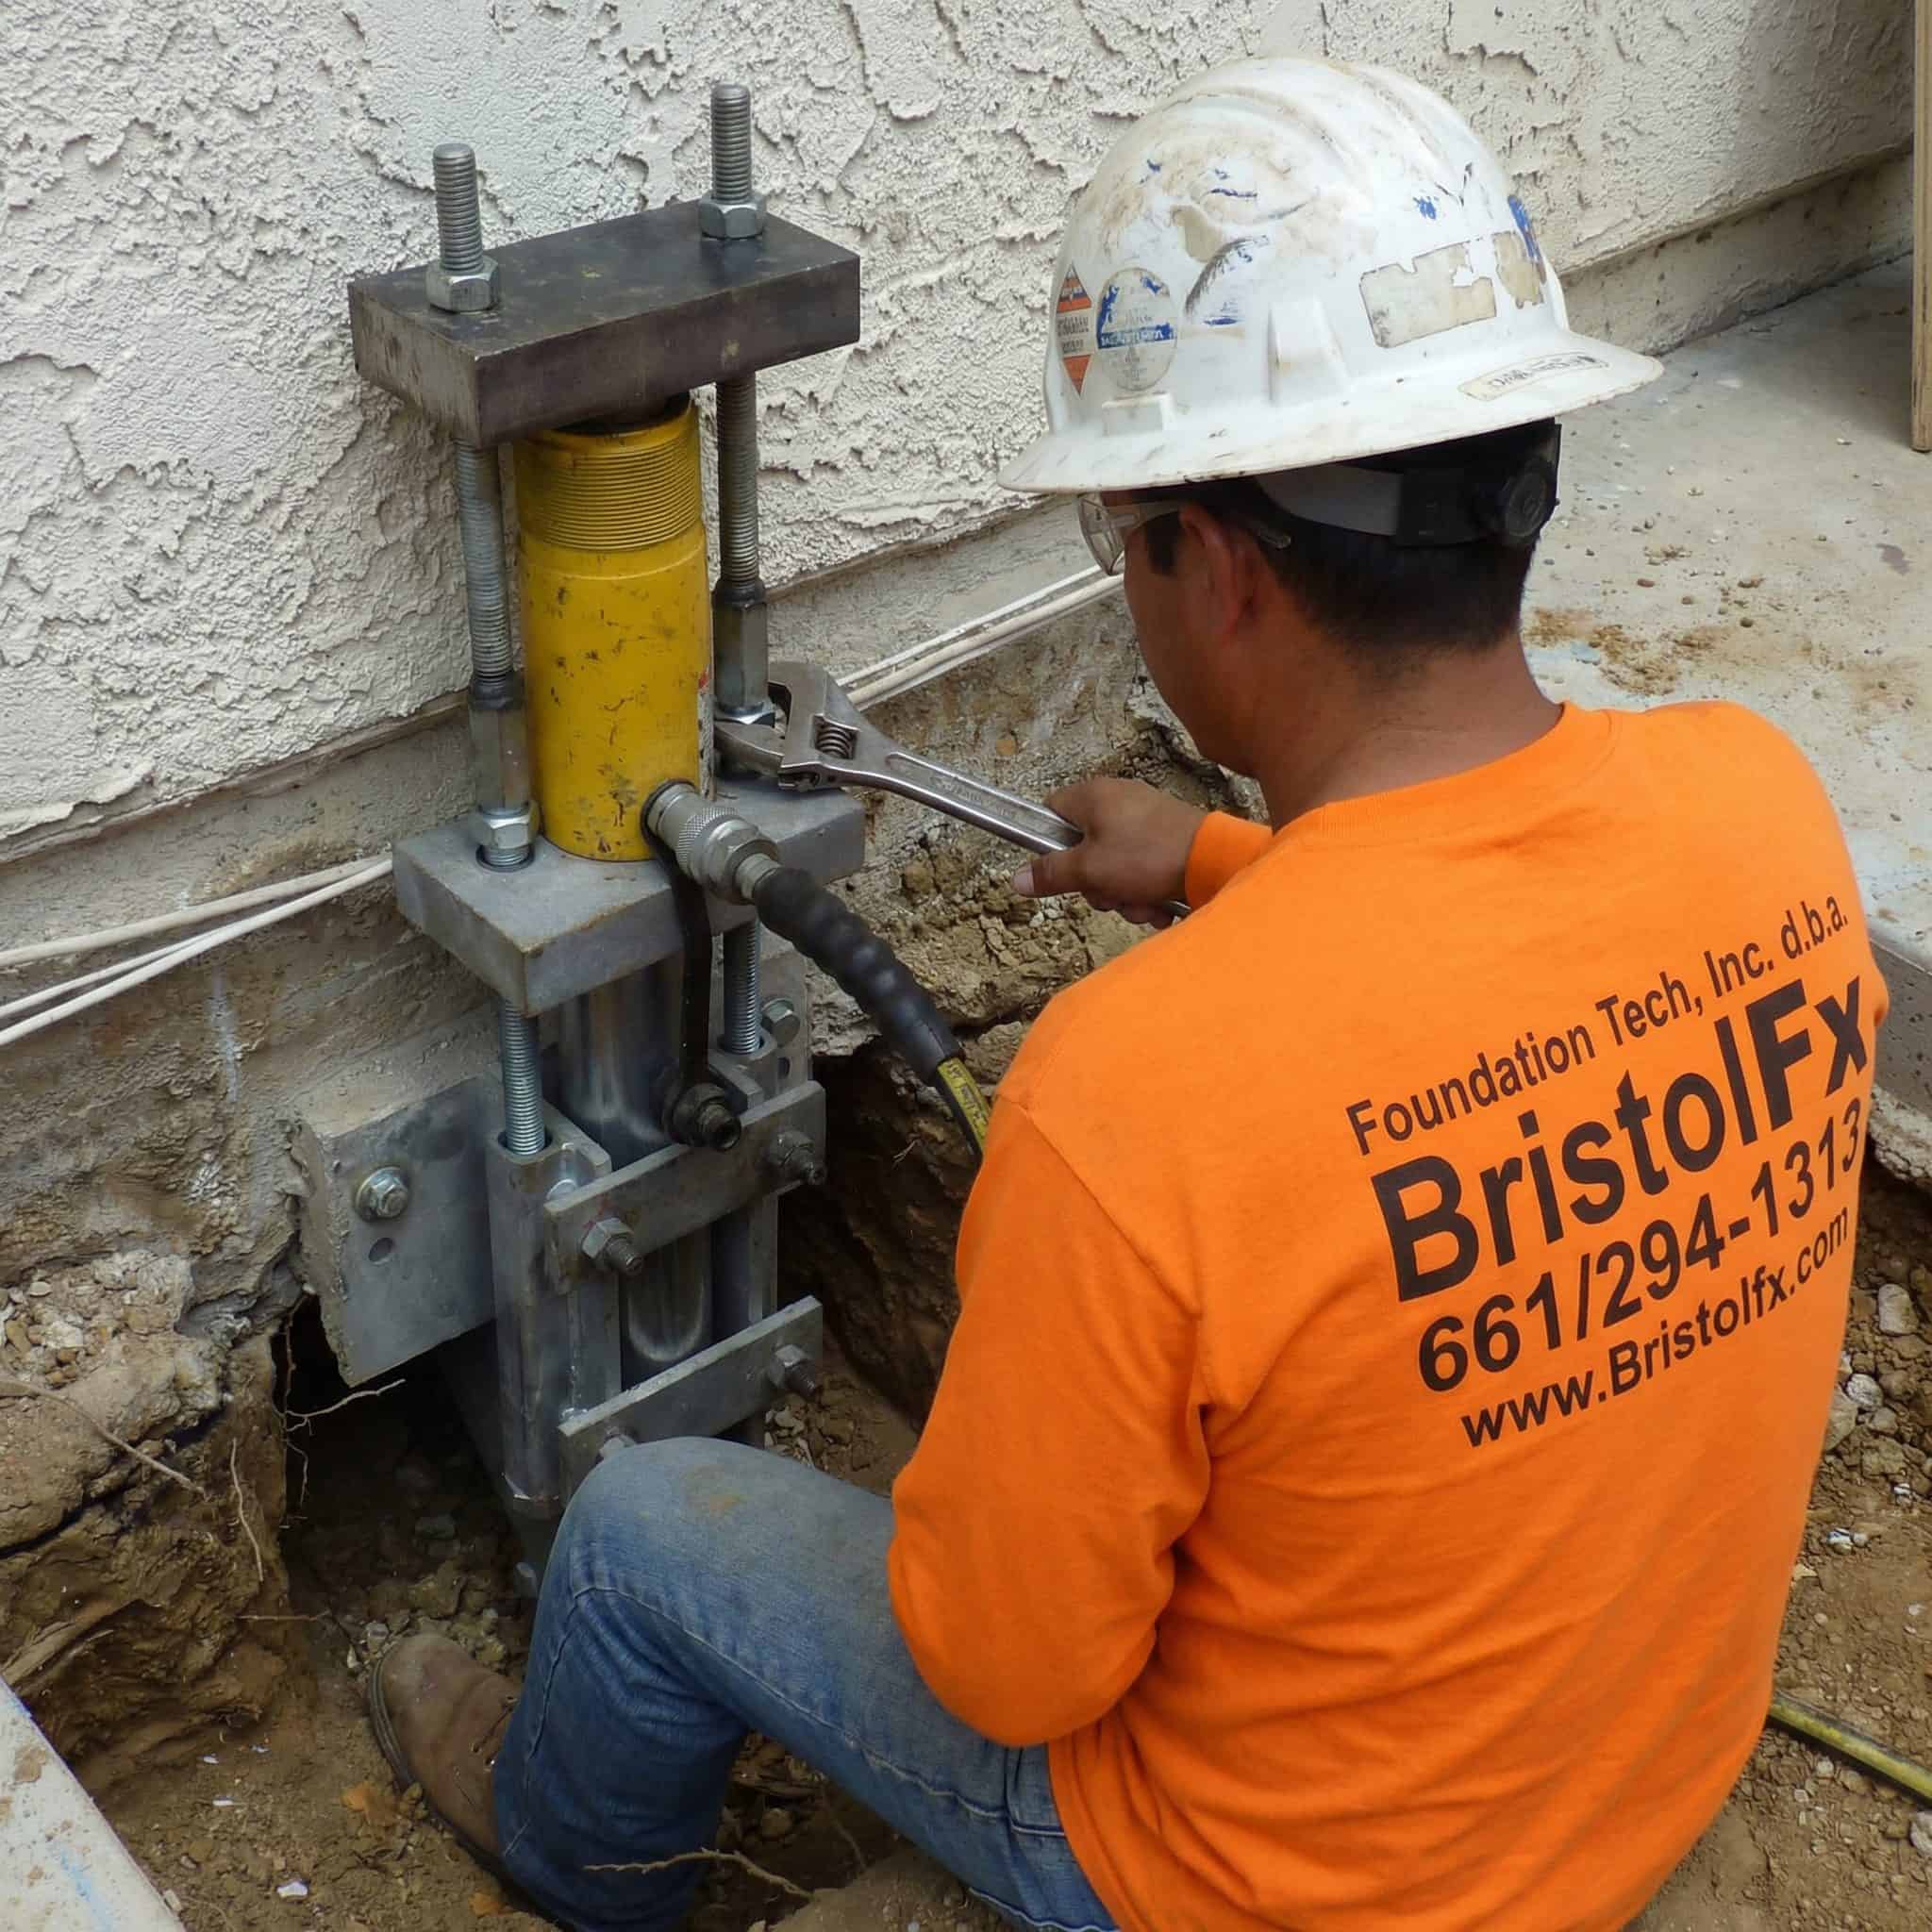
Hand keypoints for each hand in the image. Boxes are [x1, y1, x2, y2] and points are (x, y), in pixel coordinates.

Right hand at [1012, 778, 1204, 927]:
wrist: (1214, 861)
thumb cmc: (1147, 856)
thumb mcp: (1090, 869)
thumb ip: (1051, 873)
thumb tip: (1016, 879)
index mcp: (1093, 796)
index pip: (1051, 813)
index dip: (1049, 845)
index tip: (1059, 870)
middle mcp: (1117, 801)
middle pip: (1083, 849)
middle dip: (1096, 884)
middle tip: (1109, 893)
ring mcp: (1144, 819)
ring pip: (1113, 867)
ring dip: (1123, 894)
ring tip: (1142, 901)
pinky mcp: (1166, 839)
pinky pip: (1141, 869)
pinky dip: (1147, 890)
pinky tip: (1160, 902)